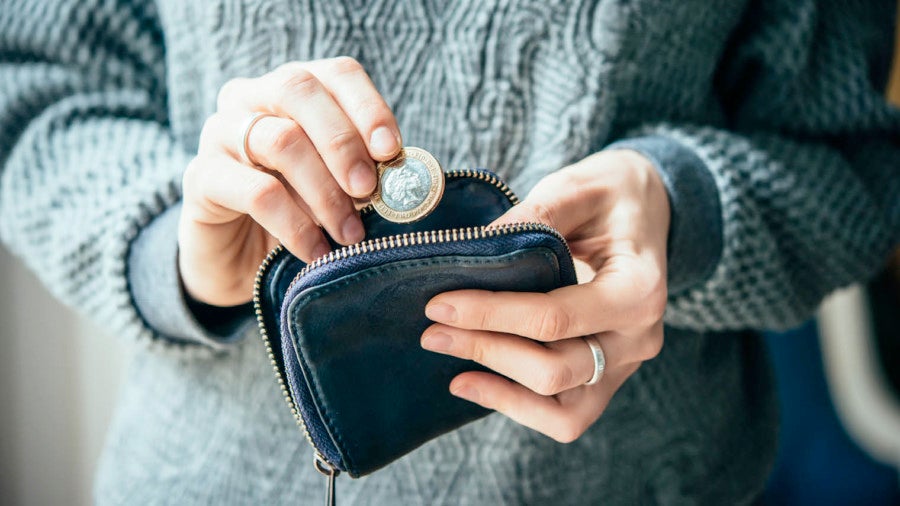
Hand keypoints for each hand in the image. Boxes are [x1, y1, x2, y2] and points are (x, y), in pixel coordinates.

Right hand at [179, 57, 401, 305]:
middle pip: (301, 90)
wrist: (238, 261)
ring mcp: (219, 132)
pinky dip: (295, 225)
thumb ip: (364, 172)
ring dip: (325, 192)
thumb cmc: (298, 213)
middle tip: (369, 190)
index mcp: (295, 90)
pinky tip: (316, 252)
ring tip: (349, 233)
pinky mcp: (200, 177)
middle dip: (343, 142)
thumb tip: (403, 178)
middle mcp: (252, 97)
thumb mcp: (336, 187)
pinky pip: (256, 192)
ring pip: (280, 140)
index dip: (368, 107)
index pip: (337, 74)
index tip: (391, 150)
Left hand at [421, 150, 669, 441]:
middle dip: (486, 350)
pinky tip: (472, 381)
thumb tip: (474, 251)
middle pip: (554, 370)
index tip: (439, 304)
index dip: (491, 315)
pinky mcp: (607, 377)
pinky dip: (517, 405)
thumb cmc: (612, 194)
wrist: (646, 208)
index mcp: (639, 290)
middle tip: (432, 329)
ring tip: (449, 359)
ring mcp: (625, 365)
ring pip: (561, 409)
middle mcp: (638, 338)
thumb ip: (534, 217)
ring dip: (498, 387)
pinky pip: (565, 414)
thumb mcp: (577, 188)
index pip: (556, 318)